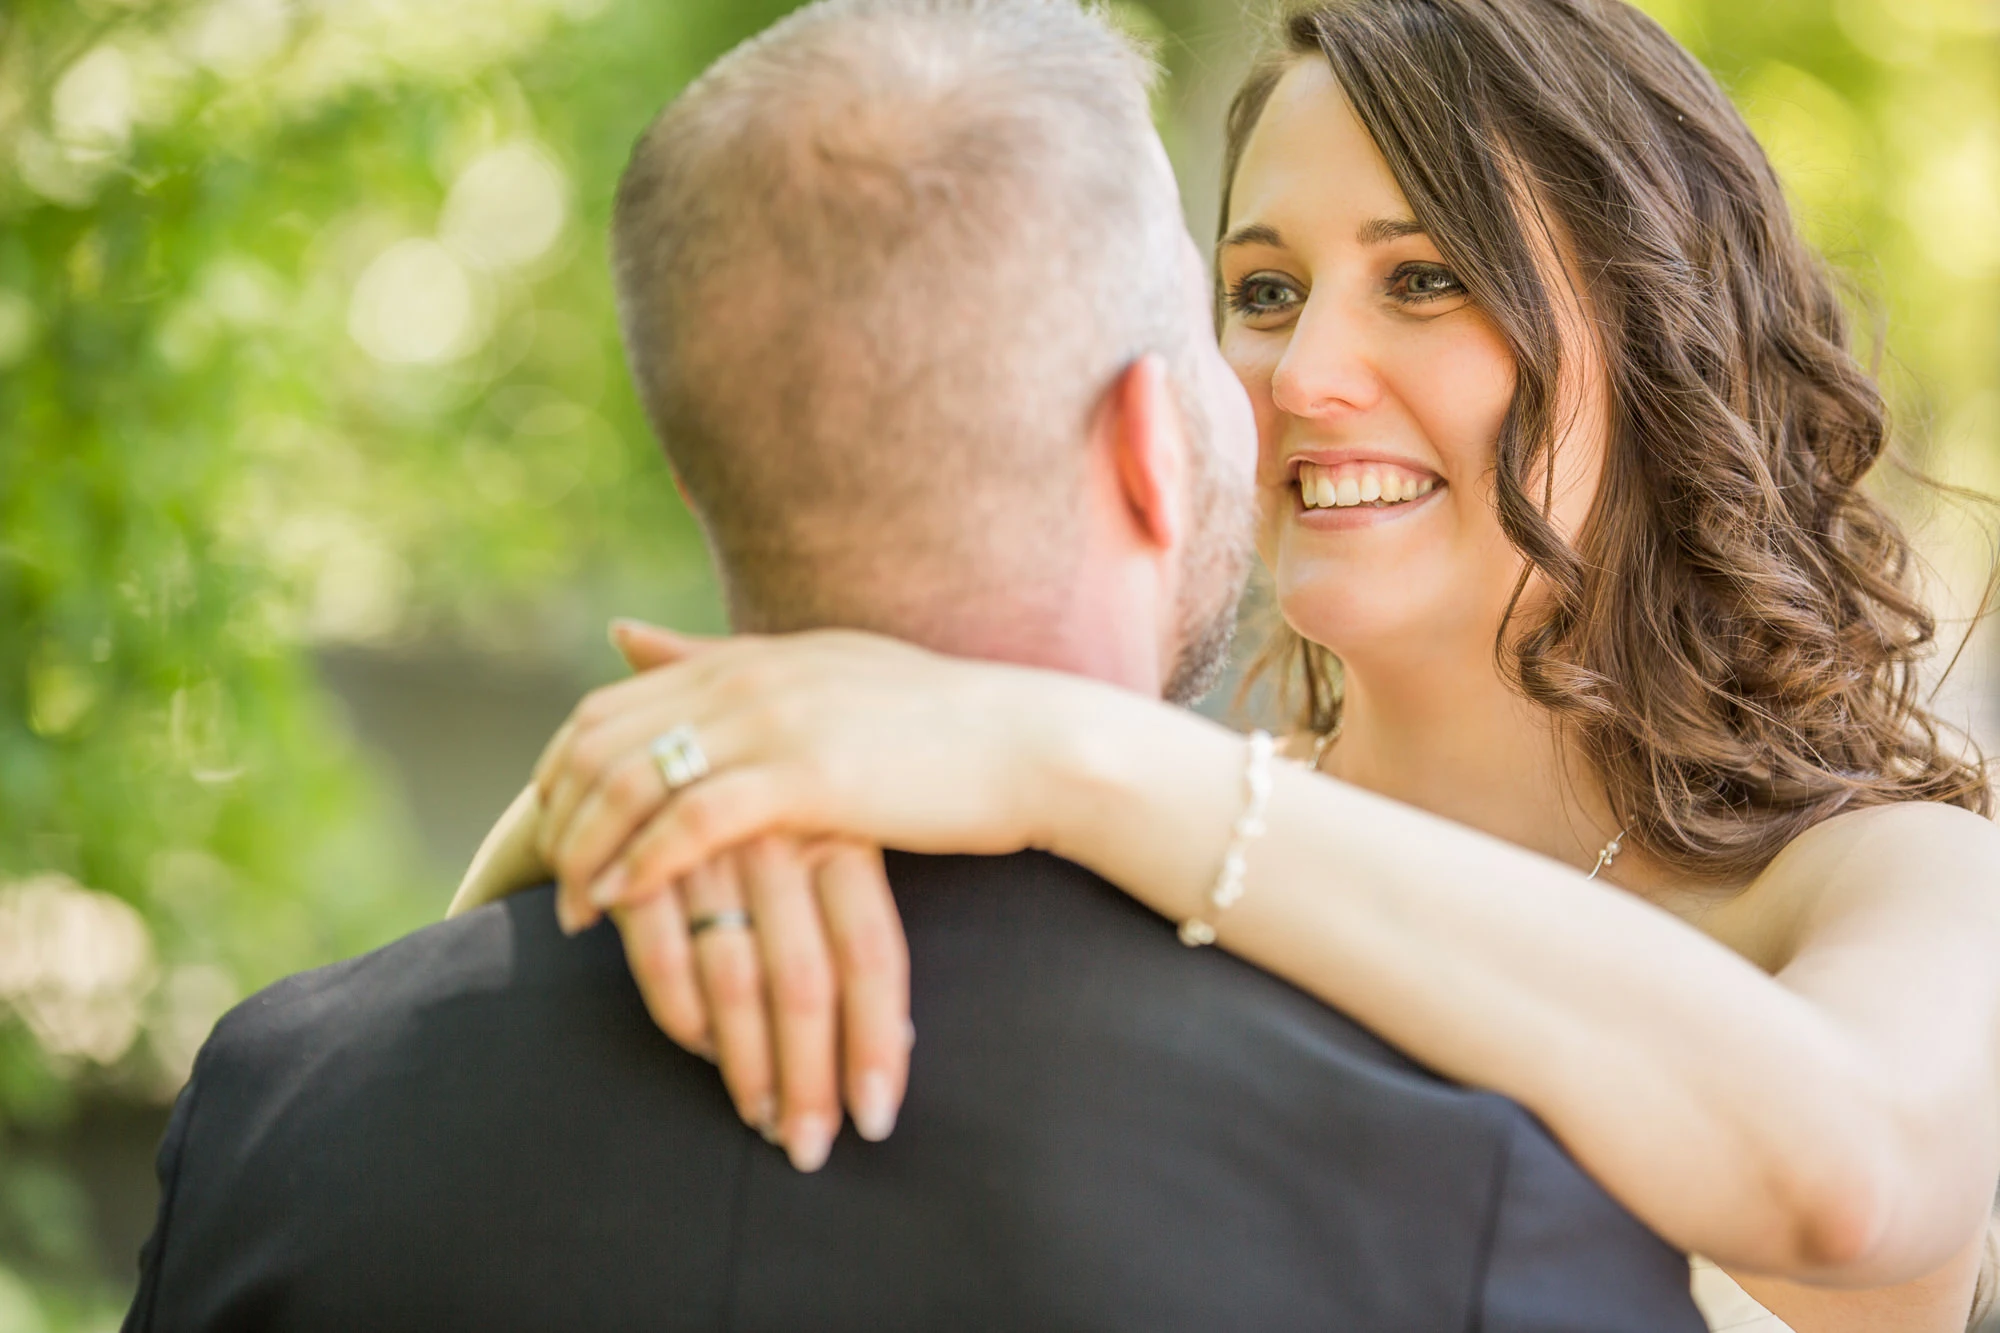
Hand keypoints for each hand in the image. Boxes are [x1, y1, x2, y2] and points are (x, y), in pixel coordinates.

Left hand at [533, 621, 1107, 931]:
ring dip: (588, 850)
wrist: (1030, 743)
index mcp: (746, 661)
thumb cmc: (938, 724)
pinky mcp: (807, 777)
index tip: (554, 831)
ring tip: (573, 910)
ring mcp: (774, 723)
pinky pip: (690, 820)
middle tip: (546, 881)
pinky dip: (643, 863)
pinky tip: (624, 905)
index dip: (562, 773)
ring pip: (631, 781)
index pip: (607, 707)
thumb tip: (624, 633)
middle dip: (557, 816)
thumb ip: (716, 660)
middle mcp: (745, 681)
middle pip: (599, 741)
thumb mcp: (817, 673)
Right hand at [612, 834, 911, 1171]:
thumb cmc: (777, 820)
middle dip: (809, 1077)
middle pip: (805, 981)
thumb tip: (905, 1044)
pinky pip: (660, 957)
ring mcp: (708, 847)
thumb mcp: (838, 844)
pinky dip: (682, 1016)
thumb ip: (859, 932)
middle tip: (812, 1148)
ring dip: (747, 1065)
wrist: (668, 749)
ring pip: (734, 979)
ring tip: (764, 1120)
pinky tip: (703, 1053)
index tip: (875, 1119)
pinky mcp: (640, 859)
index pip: (870, 954)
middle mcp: (780, 838)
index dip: (875, 1041)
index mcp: (843, 833)